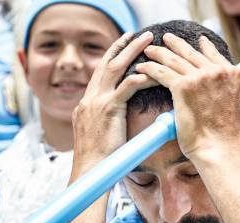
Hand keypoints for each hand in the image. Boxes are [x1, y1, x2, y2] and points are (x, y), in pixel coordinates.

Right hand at [70, 32, 156, 176]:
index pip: (100, 73)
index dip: (112, 57)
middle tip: (137, 34)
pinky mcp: (108, 109)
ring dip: (133, 52)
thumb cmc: (99, 161)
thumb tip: (120, 121)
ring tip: (148, 42)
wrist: (90, 170)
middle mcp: (89, 98)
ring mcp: (96, 102)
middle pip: (106, 64)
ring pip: (115, 68)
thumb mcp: (100, 135)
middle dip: (122, 46)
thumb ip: (108, 122)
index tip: (123, 45)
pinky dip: (140, 78)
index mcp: (86, 103)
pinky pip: (126, 87)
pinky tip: (153, 73)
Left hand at [136, 33, 239, 158]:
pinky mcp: (183, 87)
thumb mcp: (236, 106)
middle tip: (166, 39)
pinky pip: (161, 72)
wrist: (220, 148)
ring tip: (148, 50)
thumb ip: (227, 92)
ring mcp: (199, 77)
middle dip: (176, 45)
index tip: (196, 41)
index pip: (212, 53)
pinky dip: (149, 68)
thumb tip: (222, 93)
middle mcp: (217, 71)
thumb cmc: (226, 136)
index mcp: (232, 74)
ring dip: (158, 53)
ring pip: (173, 60)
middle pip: (191, 53)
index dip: (202, 46)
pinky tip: (141, 67)